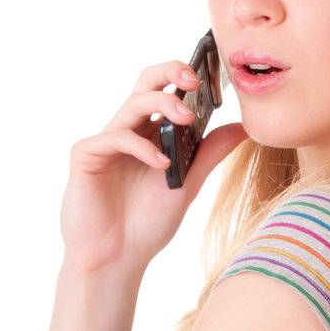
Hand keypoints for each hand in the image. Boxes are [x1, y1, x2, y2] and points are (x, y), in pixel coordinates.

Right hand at [60, 58, 247, 275]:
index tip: (214, 76)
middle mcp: (129, 131)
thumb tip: (243, 127)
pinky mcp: (86, 155)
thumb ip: (209, 153)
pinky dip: (141, 147)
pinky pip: (114, 137)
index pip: (168, 92)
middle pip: (146, 84)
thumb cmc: (146, 223)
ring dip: (163, 105)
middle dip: (170, 71)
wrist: (118, 259)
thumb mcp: (188, 184)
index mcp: (152, 134)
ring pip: (133, 103)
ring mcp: (106, 141)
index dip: (187, 78)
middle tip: (194, 78)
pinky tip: (162, 164)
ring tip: (187, 120)